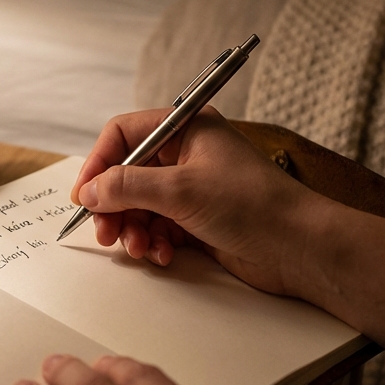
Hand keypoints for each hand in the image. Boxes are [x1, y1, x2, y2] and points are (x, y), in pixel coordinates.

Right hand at [72, 107, 325, 296]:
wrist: (300, 248)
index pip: (125, 135)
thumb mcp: (181, 191)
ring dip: (133, 229)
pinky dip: (154, 243)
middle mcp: (187, 154)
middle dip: (114, 205)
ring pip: (140, 205)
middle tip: (105, 232)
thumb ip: (128, 187)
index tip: (84, 195)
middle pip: (127, 174)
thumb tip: (90, 191)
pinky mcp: (198, 220)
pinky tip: (163, 256)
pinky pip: (158, 228)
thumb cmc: (253, 205)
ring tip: (140, 249)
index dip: (99, 163)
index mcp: (186, 129)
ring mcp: (192, 188)